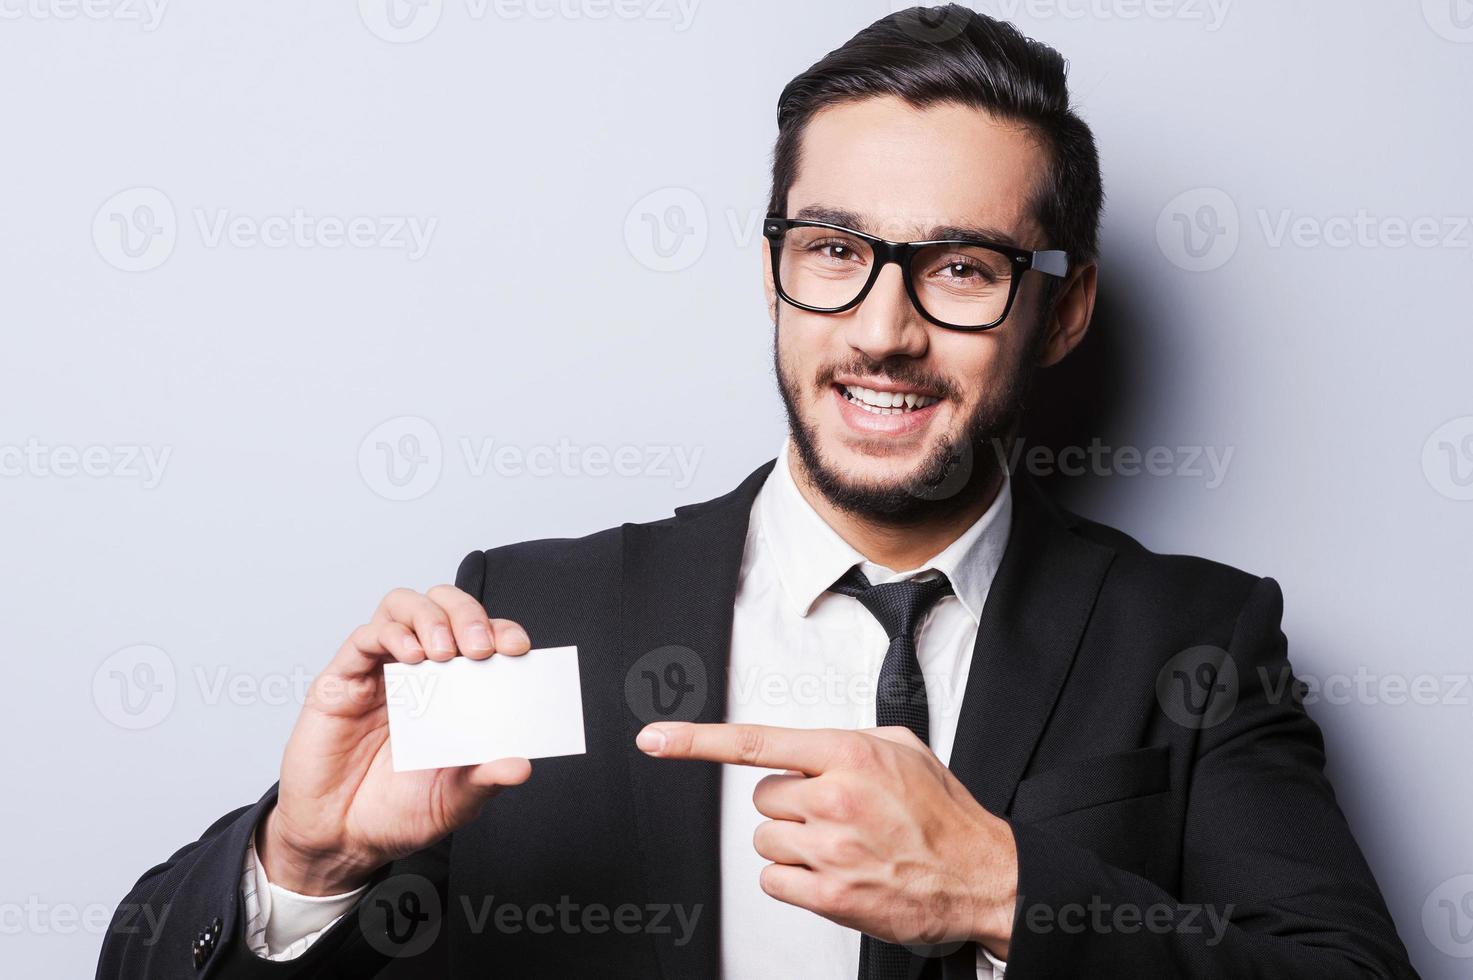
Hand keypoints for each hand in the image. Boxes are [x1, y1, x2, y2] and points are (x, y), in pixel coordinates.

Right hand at [259, 586, 534, 895]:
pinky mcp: (342, 681)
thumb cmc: (398, 813)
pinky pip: (365, 637)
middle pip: (444, 605)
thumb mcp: (454, 801)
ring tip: (444, 651)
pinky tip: (410, 658)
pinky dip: (391, 635)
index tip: (518, 648)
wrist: (341, 841)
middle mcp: (418, 670)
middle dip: (467, 614)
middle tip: (480, 647)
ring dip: (430, 616)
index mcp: (454, 689)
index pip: (482, 636)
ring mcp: (379, 671)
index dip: (501, 631)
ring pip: (403, 606)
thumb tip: (522, 766)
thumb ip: (485, 779)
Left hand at [636, 722, 1016, 958]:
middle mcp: (834, 799)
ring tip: (841, 844)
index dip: (696, 741)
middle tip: (833, 813)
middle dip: (790, 804)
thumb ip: (847, 742)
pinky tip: (830, 873)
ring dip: (793, 843)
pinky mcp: (830, 896)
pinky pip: (773, 882)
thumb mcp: (904, 749)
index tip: (655, 738)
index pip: (756, 743)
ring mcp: (830, 850)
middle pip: (762, 798)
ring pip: (765, 840)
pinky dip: (793, 879)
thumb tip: (806, 748)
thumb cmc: (944, 814)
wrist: (982, 876)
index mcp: (849, 754)